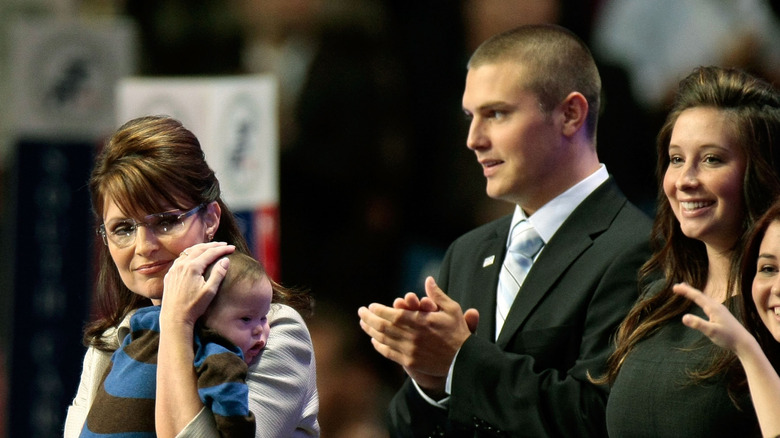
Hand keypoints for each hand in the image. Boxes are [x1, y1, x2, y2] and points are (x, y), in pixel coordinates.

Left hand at [160, 241, 234, 326]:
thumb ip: (218, 274)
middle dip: (213, 246)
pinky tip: (195, 257)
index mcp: (192, 267)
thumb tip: (225, 260)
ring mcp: (174, 268)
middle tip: (224, 245)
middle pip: (200, 248)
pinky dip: (190, 254)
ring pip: (189, 252)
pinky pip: (181, 258)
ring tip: (211, 247)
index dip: (222, 249)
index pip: (210, 253)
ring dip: (201, 248)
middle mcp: (182, 264)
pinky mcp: (170, 274)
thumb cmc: (193, 306)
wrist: (174, 317)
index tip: (232, 248)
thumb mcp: (209, 291)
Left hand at [358, 277, 474, 392]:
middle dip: (369, 318)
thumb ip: (437, 295)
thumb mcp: (451, 309)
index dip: (378, 310)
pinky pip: (389, 353)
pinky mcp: (410, 361)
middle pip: (383, 327)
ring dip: (370, 331)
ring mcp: (409, 350)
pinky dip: (379, 346)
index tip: (371, 306)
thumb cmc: (458, 332)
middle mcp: (412, 336)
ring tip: (363, 324)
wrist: (463, 360)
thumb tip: (428, 279)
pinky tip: (374, 341)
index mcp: (420, 321)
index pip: (392, 314)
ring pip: (383, 340)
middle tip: (361, 312)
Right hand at [672, 282, 753, 354]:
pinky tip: (702, 303)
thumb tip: (683, 317)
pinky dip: (701, 300)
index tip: (675, 287)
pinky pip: (708, 303)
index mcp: (713, 308)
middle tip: (678, 286)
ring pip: (705, 299)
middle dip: (689, 290)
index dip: (685, 291)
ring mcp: (720, 310)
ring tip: (687, 291)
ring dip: (695, 294)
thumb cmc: (728, 337)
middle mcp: (717, 306)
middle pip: (700, 295)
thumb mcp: (711, 331)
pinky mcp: (722, 315)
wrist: (744, 342)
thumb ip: (697, 324)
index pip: (697, 296)